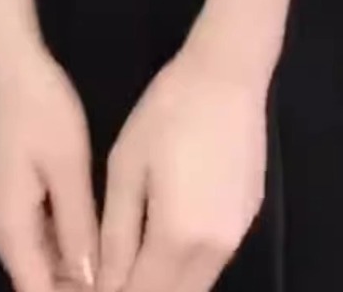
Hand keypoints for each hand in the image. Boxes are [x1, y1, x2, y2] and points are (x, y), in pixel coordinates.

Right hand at [0, 37, 99, 291]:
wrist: (5, 57)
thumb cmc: (39, 108)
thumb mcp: (67, 168)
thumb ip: (78, 228)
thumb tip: (91, 281)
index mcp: (8, 227)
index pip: (37, 291)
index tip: (113, 289)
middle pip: (36, 276)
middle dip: (76, 283)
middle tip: (122, 274)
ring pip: (37, 253)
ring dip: (71, 260)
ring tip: (116, 260)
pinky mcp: (7, 186)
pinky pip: (35, 228)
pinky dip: (63, 235)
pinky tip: (95, 226)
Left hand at [95, 40, 268, 291]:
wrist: (228, 73)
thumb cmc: (168, 112)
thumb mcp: (126, 168)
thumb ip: (115, 235)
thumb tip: (104, 283)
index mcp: (177, 237)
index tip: (93, 286)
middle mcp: (215, 249)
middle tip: (113, 274)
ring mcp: (238, 235)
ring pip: (197, 284)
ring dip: (166, 282)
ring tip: (135, 258)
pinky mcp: (249, 218)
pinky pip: (214, 260)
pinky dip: (189, 263)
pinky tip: (169, 234)